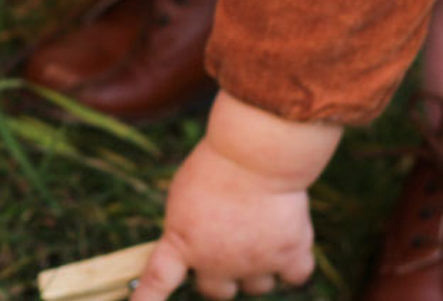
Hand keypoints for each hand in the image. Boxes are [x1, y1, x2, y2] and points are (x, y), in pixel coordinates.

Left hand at [132, 92, 341, 300]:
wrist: (255, 155)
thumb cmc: (217, 164)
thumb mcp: (184, 193)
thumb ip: (187, 227)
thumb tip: (199, 248)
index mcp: (183, 242)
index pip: (158, 279)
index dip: (147, 298)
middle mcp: (216, 262)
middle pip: (217, 292)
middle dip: (222, 276)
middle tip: (229, 249)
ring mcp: (253, 264)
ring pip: (257, 286)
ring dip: (258, 268)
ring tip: (262, 230)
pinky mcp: (289, 256)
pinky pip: (295, 276)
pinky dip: (294, 263)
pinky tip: (290, 238)